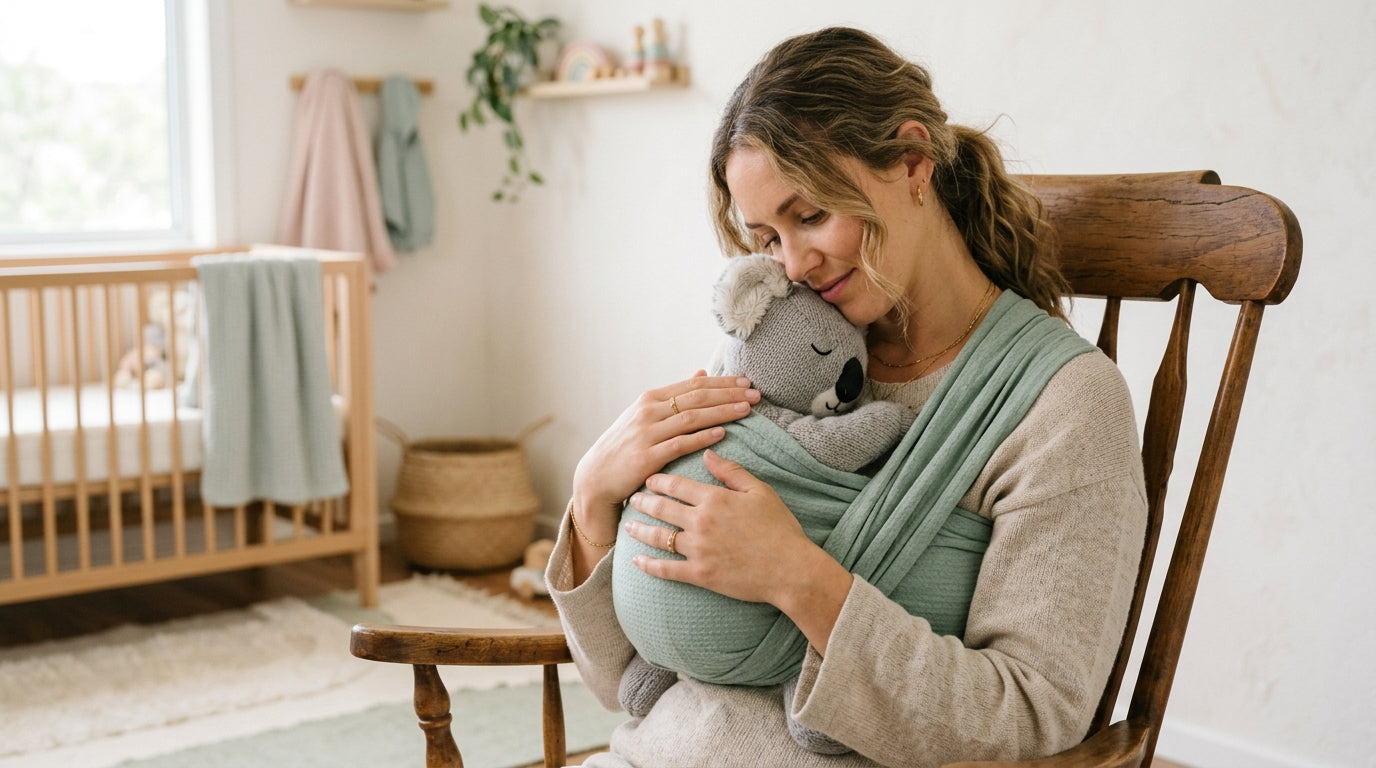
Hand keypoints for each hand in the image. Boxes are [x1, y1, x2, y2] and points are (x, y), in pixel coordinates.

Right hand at [571, 373, 759, 534]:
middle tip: (755, 393)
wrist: (595, 476)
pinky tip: (722, 433)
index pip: (694, 385)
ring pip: (691, 418)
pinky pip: (680, 444)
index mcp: (650, 399)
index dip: (722, 382)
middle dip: (729, 394)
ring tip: (746, 409)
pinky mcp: (647, 457)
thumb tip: (702, 372)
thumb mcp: (645, 415)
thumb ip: (675, 396)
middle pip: (696, 398)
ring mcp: (647, 433)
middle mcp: (648, 412)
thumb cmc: (625, 446)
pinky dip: (702, 437)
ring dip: (722, 412)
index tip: (747, 382)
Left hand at [626, 450, 854, 652]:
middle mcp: (701, 522)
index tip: (648, 479)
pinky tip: (637, 561)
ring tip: (628, 527)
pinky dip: (649, 565)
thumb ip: (731, 472)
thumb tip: (707, 454)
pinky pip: (667, 569)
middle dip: (643, 502)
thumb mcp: (760, 492)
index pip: (677, 485)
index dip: (659, 480)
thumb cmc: (779, 528)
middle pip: (662, 508)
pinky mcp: (700, 574)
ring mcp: (698, 549)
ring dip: (640, 531)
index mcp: (714, 499)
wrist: (790, 569)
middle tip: (631, 499)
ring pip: (659, 537)